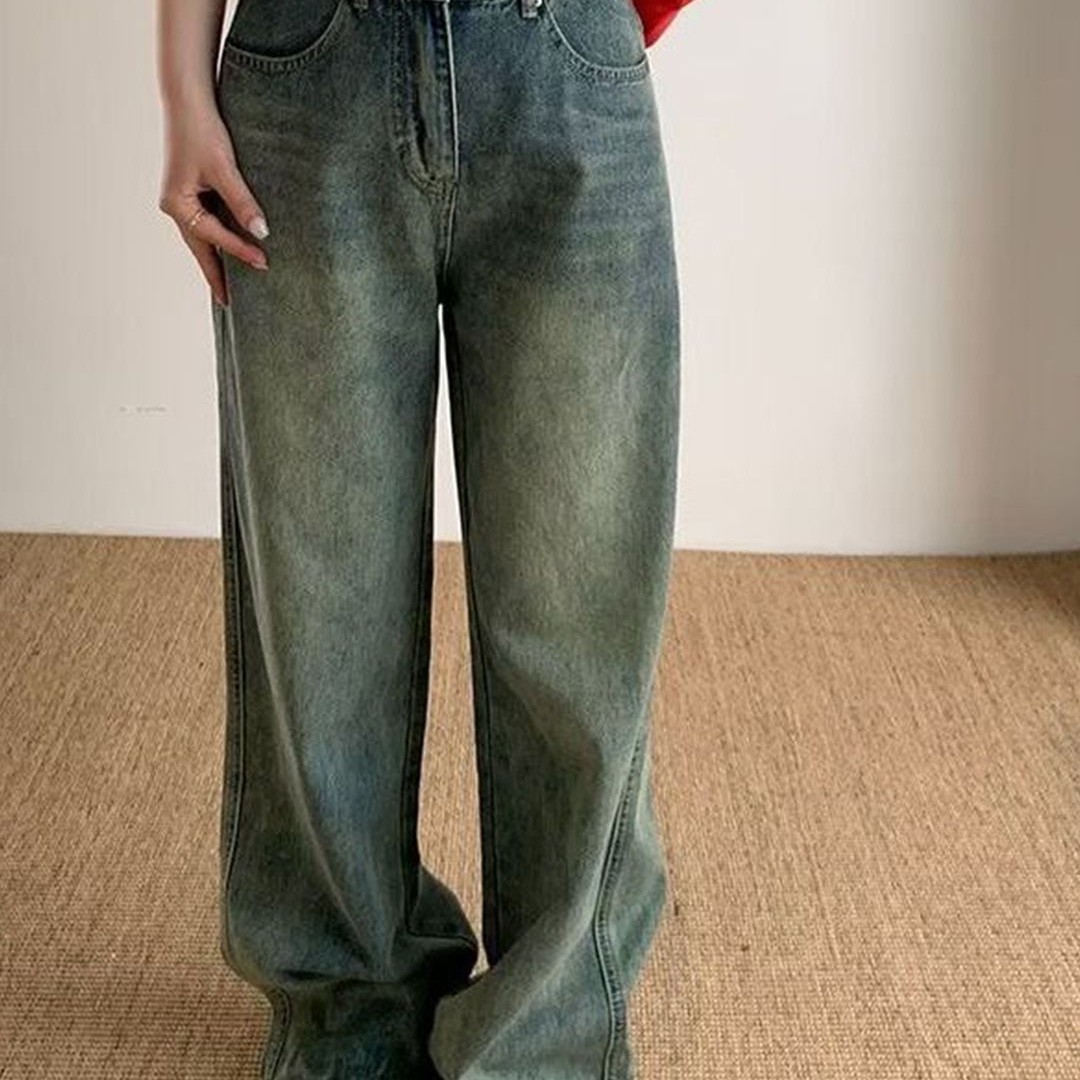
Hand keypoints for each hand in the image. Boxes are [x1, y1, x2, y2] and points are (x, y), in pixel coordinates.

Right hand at [158, 103, 268, 306]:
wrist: (187, 101)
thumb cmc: (203, 131)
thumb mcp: (225, 168)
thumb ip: (243, 202)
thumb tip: (262, 233)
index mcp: (177, 204)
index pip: (215, 237)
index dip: (241, 252)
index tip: (265, 265)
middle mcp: (175, 207)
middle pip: (200, 249)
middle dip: (216, 275)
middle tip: (230, 304)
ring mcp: (181, 201)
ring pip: (202, 239)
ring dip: (217, 260)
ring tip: (230, 287)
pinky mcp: (190, 193)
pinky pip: (206, 225)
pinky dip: (218, 240)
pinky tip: (228, 252)